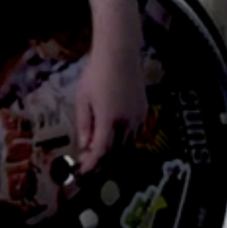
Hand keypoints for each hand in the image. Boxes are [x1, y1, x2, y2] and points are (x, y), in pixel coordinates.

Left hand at [74, 0, 148, 174]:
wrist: (119, 54)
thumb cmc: (97, 74)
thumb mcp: (83, 99)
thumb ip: (84, 125)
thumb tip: (85, 146)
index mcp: (109, 122)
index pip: (100, 153)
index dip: (91, 165)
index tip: (83, 172)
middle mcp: (127, 124)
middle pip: (115, 153)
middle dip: (102, 162)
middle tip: (88, 165)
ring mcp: (138, 118)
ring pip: (127, 145)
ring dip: (113, 153)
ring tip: (98, 154)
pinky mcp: (144, 112)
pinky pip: (135, 135)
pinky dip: (124, 142)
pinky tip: (114, 139)